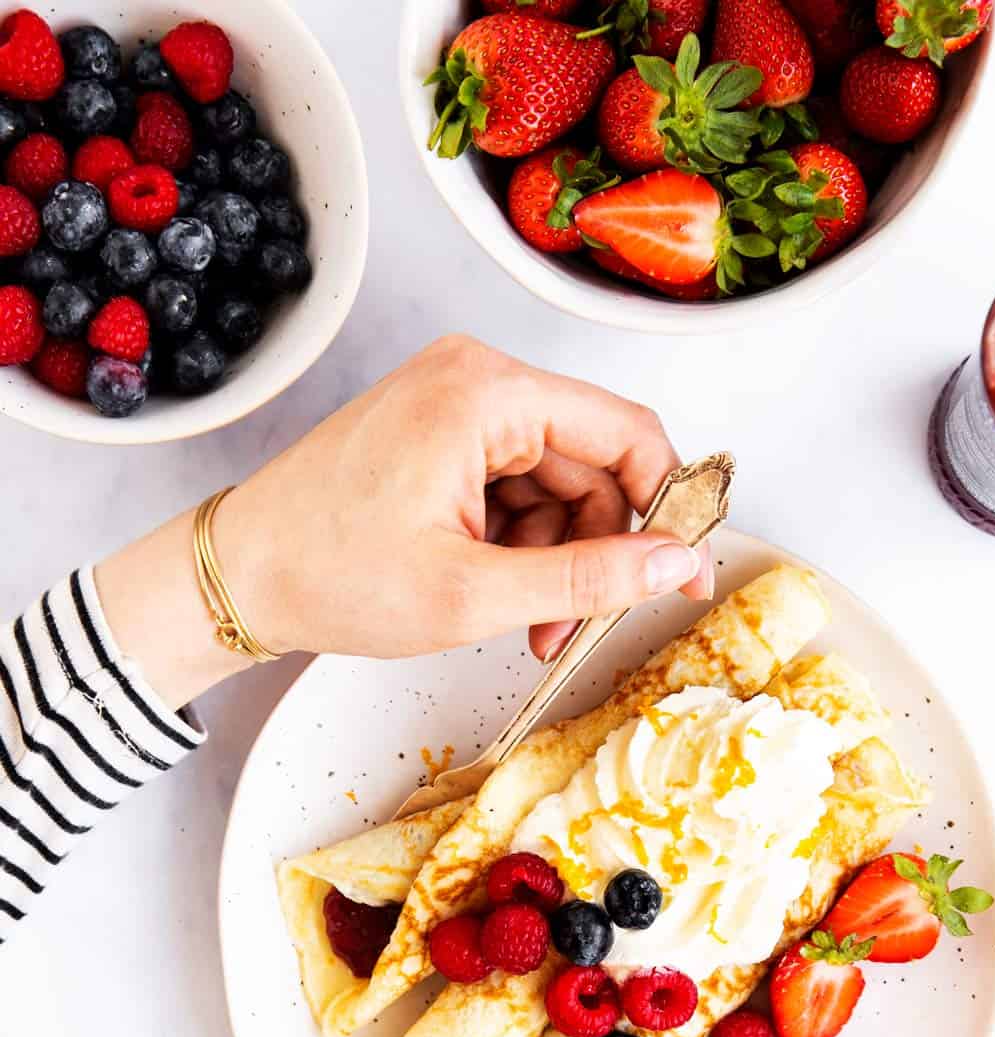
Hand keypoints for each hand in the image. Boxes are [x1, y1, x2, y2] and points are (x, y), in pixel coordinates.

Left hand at [95, 336, 713, 708]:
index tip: (683, 574)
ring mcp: (455, 403)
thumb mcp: (473, 593)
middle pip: (595, 463)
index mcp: (485, 392)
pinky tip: (500, 595)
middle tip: (576, 627)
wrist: (238, 577)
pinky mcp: (441, 435)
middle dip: (599, 551)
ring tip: (525, 625)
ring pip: (560, 484)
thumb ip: (589, 578)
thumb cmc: (329, 575)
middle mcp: (475, 378)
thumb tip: (678, 567)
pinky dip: (523, 546)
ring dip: (560, 559)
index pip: (627, 431)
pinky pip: (519, 488)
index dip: (668, 506)